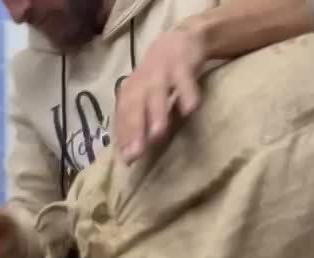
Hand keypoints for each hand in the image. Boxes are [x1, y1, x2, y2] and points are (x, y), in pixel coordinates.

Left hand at [115, 21, 206, 164]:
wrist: (180, 39)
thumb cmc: (158, 78)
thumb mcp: (142, 98)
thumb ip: (134, 126)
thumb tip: (126, 159)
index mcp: (129, 92)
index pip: (123, 117)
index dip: (124, 138)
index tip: (126, 161)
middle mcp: (141, 82)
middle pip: (135, 106)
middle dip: (135, 130)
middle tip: (137, 153)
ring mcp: (161, 71)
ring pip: (157, 93)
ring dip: (157, 113)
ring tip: (158, 134)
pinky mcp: (182, 64)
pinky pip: (185, 80)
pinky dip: (187, 93)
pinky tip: (190, 109)